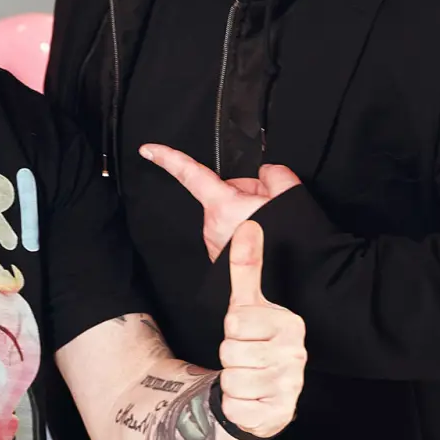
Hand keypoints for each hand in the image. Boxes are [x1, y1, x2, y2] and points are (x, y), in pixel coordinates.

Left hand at [140, 143, 300, 261]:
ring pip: (232, 213)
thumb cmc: (286, 250)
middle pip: (226, 193)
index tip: (148, 150)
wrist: (285, 288)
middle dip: (248, 193)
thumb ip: (275, 174)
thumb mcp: (290, 198)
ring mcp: (216, 244)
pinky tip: (267, 240)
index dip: (167, 158)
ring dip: (250, 214)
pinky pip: (234, 231)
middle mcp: (213, 226)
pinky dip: (248, 230)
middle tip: (272, 205)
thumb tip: (267, 173)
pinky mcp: (222, 257)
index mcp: (223, 206)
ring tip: (273, 226)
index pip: (190, 174)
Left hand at [218, 220, 305, 439]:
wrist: (264, 393)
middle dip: (229, 356)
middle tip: (246, 357)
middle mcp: (296, 355)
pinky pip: (236, 406)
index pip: (235, 322)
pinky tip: (250, 397)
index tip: (246, 334)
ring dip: (231, 380)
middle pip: (230, 351)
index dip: (231, 330)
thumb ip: (246, 266)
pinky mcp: (279, 414)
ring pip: (232, 379)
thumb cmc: (254, 342)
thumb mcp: (246, 304)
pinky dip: (236, 404)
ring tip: (248, 376)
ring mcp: (291, 386)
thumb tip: (248, 225)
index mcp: (291, 324)